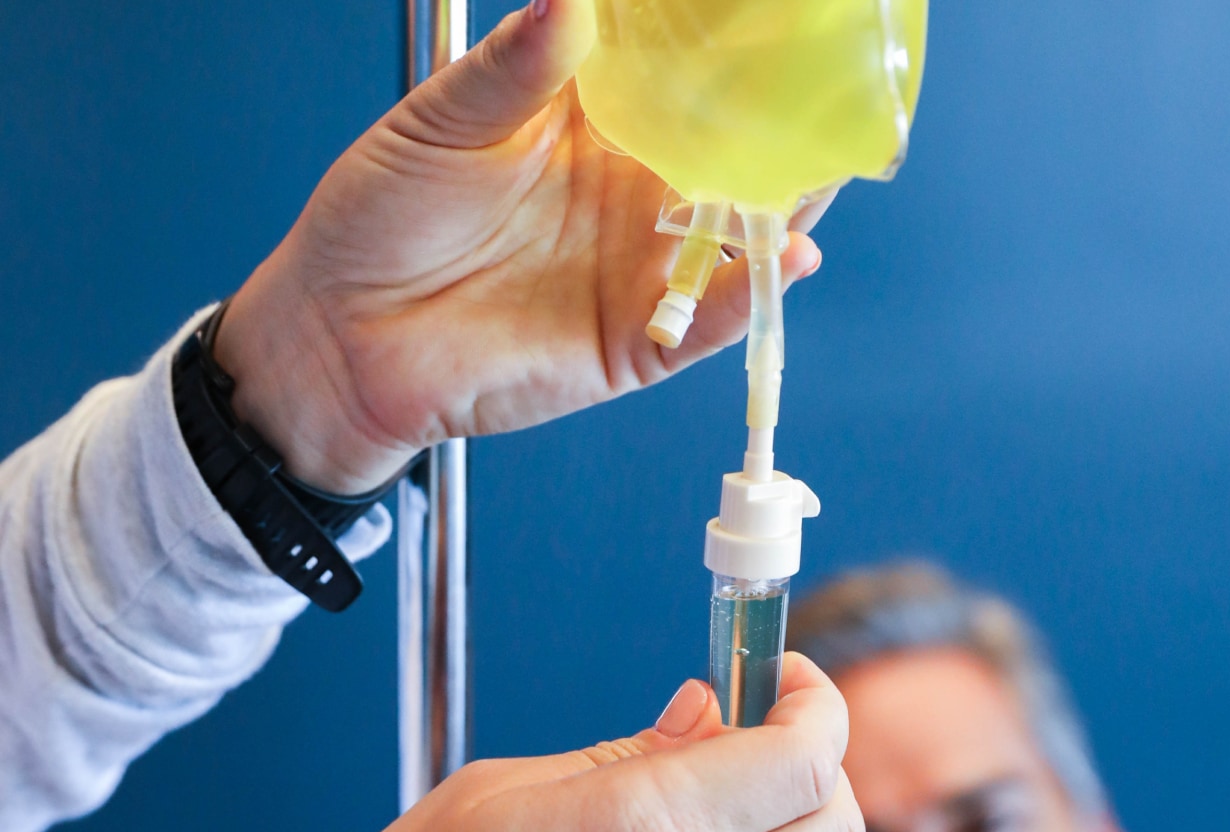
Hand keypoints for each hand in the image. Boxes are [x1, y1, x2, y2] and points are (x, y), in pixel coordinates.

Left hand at [215, 0, 825, 493]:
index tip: (778, 15)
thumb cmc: (378, 220)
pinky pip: (705, 320)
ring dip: (785, 207)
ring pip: (736, 237)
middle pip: (729, 157)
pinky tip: (782, 256)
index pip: (679, 80)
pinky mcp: (634, 342)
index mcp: (589, 127)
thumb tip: (571, 1)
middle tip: (834, 89)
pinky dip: (746, 294)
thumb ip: (510, 71)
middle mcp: (629, 194)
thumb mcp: (438, 127)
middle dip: (782, 128)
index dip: (727, 48)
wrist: (339, 339)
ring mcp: (637, 269)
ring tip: (826, 170)